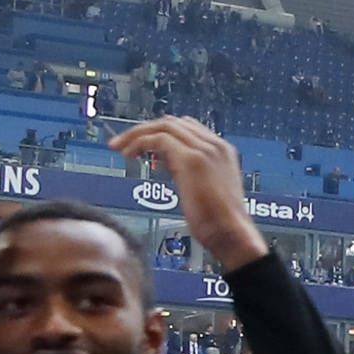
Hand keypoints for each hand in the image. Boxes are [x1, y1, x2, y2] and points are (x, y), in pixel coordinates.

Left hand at [109, 116, 265, 268]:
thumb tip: (170, 164)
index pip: (186, 127)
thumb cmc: (218, 219)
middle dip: (144, 129)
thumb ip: (190, 170)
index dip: (160, 131)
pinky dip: (140, 143)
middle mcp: (215, 145)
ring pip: (164, 126)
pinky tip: (130, 154)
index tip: (143, 143)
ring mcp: (205, 149)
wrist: (231, 231)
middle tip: (124, 143)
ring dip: (138, 134)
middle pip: (173, 122)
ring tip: (121, 148)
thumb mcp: (205, 187)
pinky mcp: (192, 159)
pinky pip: (159, 139)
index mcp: (221, 150)